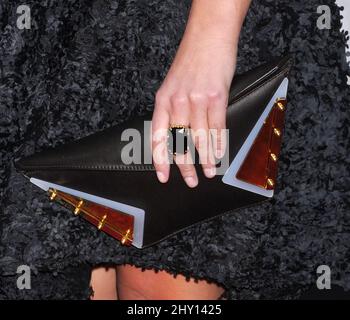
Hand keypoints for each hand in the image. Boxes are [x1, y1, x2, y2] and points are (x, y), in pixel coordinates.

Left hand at [151, 0, 249, 186]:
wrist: (208, 36)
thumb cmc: (191, 61)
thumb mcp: (173, 85)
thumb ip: (172, 109)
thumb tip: (177, 134)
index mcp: (163, 100)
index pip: (158, 137)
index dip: (160, 160)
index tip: (163, 176)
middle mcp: (177, 102)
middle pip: (179, 142)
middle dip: (185, 166)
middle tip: (191, 181)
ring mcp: (197, 100)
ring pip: (199, 139)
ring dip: (206, 160)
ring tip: (209, 172)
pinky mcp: (216, 97)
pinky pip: (217, 127)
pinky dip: (219, 144)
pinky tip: (220, 154)